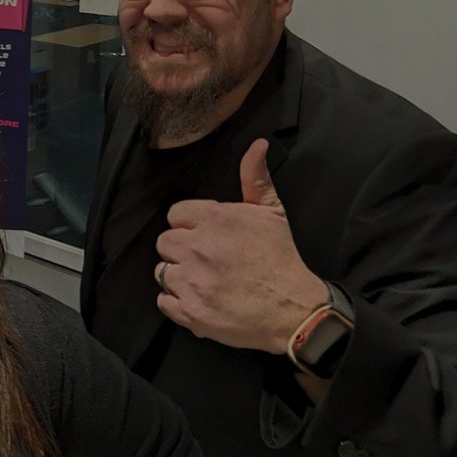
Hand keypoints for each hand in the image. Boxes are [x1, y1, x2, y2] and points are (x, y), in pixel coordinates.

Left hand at [154, 138, 328, 352]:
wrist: (295, 309)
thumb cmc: (281, 259)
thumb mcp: (271, 212)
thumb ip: (255, 177)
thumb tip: (257, 145)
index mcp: (215, 220)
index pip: (175, 214)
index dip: (189, 225)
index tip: (206, 235)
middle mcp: (198, 248)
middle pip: (165, 242)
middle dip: (182, 250)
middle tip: (206, 260)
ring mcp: (192, 281)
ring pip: (162, 272)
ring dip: (179, 276)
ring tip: (204, 281)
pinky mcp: (190, 311)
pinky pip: (163, 301)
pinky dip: (177, 303)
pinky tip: (199, 299)